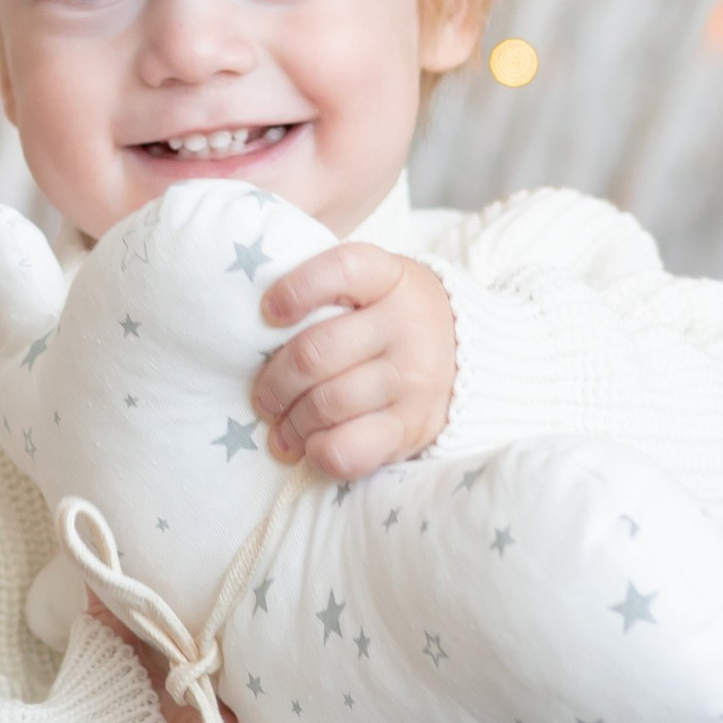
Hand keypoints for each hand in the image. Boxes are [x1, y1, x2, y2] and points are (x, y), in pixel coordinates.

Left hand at [254, 245, 456, 480]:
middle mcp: (407, 325)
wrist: (467, 358)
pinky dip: (319, 452)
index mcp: (390, 278)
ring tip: (281, 426)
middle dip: (275, 381)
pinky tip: (311, 447)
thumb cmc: (391, 319)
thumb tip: (255, 325)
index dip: (296, 289)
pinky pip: (351, 449)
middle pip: (316, 352)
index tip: (269, 312)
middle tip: (264, 397)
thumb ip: (327, 292)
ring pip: (328, 403)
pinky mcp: (413, 426)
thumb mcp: (373, 287)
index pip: (341, 270)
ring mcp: (413, 379)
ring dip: (291, 421)